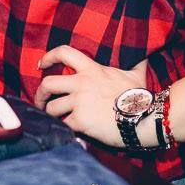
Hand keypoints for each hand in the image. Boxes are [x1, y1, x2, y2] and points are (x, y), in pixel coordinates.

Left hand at [32, 45, 146, 147]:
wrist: (144, 119)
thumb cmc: (140, 97)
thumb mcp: (136, 74)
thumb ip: (136, 62)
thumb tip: (144, 53)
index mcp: (91, 69)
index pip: (64, 53)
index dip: (48, 57)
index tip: (41, 65)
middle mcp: (82, 84)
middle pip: (48, 84)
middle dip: (39, 93)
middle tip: (41, 101)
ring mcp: (80, 103)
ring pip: (51, 108)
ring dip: (50, 115)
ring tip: (54, 119)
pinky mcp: (81, 121)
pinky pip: (63, 125)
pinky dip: (63, 129)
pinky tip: (67, 131)